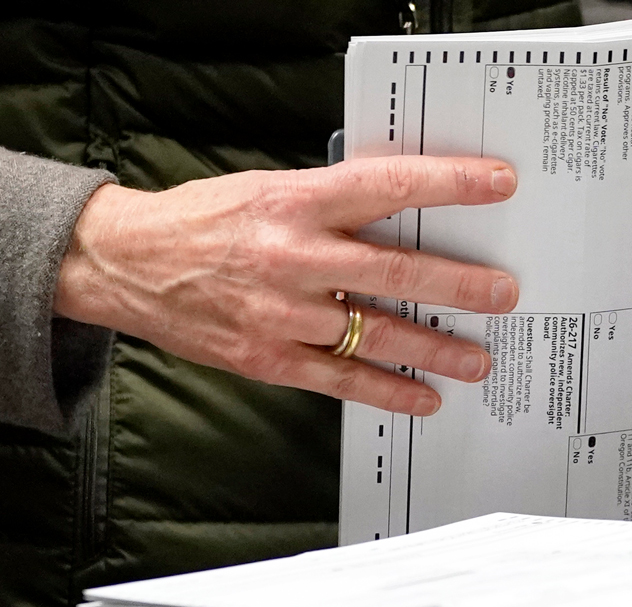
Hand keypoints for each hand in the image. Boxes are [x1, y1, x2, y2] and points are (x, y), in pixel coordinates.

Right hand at [54, 156, 521, 415]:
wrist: (127, 264)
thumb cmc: (204, 221)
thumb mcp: (270, 189)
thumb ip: (333, 204)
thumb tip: (406, 211)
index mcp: (296, 201)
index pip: (389, 187)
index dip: (450, 185)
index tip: (497, 185)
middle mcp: (294, 257)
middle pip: (396, 271)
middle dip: (460, 284)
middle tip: (504, 293)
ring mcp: (283, 313)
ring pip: (378, 334)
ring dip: (436, 348)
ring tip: (477, 358)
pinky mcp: (270, 359)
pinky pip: (343, 380)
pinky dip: (389, 392)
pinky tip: (424, 398)